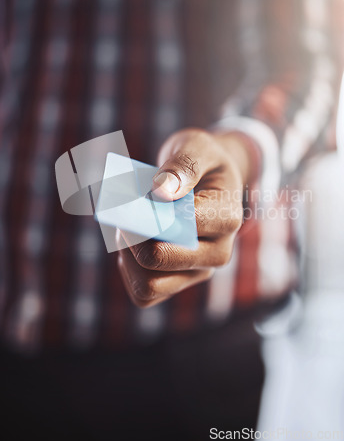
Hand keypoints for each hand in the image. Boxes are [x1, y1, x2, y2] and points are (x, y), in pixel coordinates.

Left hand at [117, 128, 252, 307]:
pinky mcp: (178, 281)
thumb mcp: (198, 146)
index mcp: (227, 218)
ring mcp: (197, 272)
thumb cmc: (203, 163)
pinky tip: (129, 245)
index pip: (183, 228)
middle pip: (160, 260)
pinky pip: (144, 293)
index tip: (137, 197)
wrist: (210, 181)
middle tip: (124, 213)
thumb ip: (183, 165)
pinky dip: (128, 271)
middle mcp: (217, 253)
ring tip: (126, 229)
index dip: (148, 215)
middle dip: (132, 236)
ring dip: (127, 256)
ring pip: (149, 285)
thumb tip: (160, 192)